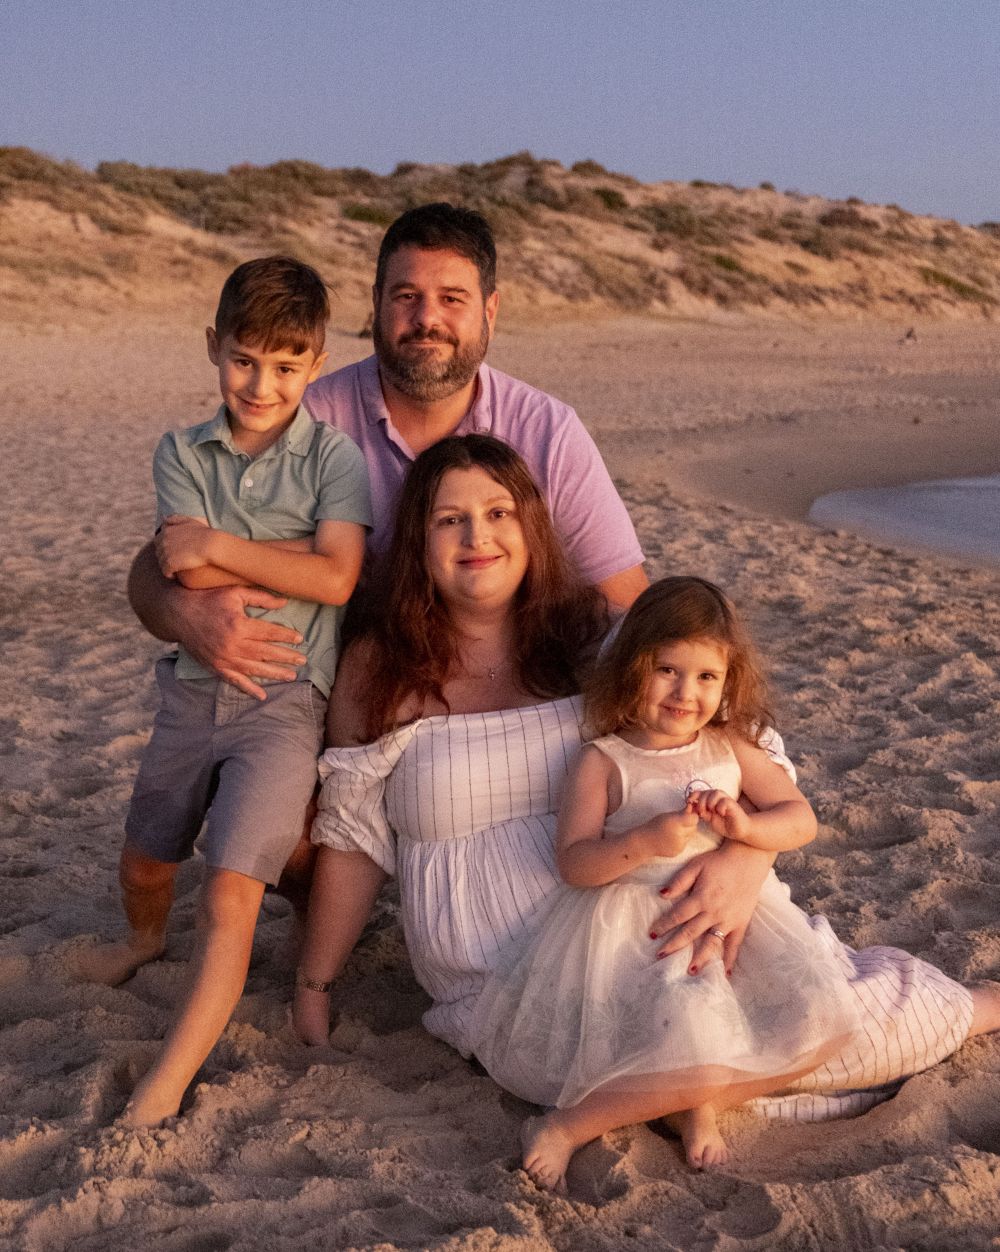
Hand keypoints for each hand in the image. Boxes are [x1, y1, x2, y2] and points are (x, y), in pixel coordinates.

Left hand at [155, 515, 212, 576]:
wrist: (211, 545)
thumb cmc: (204, 534)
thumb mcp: (189, 521)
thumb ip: (175, 519)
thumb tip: (163, 519)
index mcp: (166, 531)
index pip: (158, 541)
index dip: (165, 547)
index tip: (174, 552)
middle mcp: (163, 541)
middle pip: (158, 553)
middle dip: (165, 557)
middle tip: (176, 561)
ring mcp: (165, 553)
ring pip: (161, 563)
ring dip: (167, 566)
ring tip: (176, 569)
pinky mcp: (170, 564)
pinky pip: (165, 572)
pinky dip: (170, 574)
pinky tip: (175, 575)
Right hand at [179, 584, 306, 699]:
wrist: (178, 613)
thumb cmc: (208, 599)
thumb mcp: (234, 592)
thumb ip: (260, 597)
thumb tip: (285, 602)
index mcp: (239, 625)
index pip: (269, 633)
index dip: (286, 636)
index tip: (300, 638)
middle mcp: (232, 645)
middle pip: (265, 653)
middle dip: (286, 657)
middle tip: (303, 660)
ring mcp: (223, 659)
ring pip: (254, 669)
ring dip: (274, 674)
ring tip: (291, 676)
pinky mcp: (215, 667)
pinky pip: (234, 681)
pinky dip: (248, 689)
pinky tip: (261, 695)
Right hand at [646, 805, 698, 857]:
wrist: (645, 842)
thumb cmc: (654, 826)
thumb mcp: (667, 816)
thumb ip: (680, 813)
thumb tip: (691, 809)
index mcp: (675, 823)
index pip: (694, 819)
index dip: (692, 816)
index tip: (688, 815)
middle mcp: (679, 834)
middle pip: (694, 827)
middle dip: (689, 824)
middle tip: (680, 822)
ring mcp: (679, 844)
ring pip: (691, 836)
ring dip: (686, 832)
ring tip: (674, 831)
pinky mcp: (679, 851)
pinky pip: (686, 843)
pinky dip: (682, 840)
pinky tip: (672, 838)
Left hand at [648, 842, 772, 974]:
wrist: (748, 859)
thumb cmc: (719, 861)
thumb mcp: (696, 865)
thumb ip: (680, 881)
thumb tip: (662, 894)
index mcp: (700, 898)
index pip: (677, 916)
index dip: (663, 925)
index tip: (652, 934)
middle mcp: (713, 913)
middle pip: (690, 933)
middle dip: (674, 945)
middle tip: (660, 956)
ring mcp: (728, 920)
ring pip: (711, 943)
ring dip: (700, 958)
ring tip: (690, 971)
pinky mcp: (741, 923)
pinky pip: (735, 945)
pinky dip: (730, 959)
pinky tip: (726, 974)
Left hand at [686, 788, 749, 842]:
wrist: (740, 830)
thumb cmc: (726, 824)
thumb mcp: (710, 819)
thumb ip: (703, 812)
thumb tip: (691, 807)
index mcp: (713, 800)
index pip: (701, 792)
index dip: (694, 795)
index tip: (688, 802)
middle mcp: (720, 798)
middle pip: (707, 791)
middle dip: (701, 801)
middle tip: (702, 812)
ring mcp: (727, 801)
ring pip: (716, 792)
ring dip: (710, 801)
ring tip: (711, 811)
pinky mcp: (733, 806)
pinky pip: (725, 801)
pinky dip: (720, 807)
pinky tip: (720, 813)